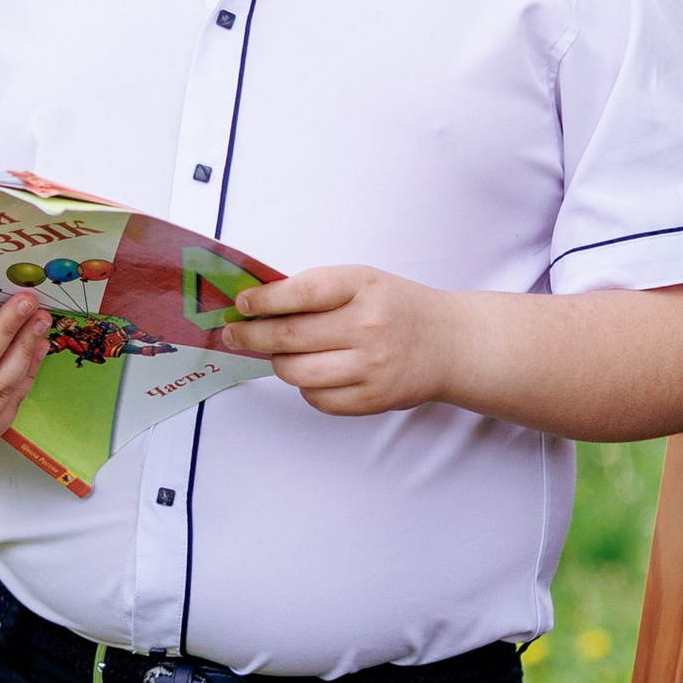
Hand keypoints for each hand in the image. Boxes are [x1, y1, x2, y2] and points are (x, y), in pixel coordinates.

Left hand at [217, 263, 463, 415]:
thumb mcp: (362, 282)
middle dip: (251, 335)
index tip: (242, 305)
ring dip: (278, 362)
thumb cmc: (396, 308)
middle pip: (289, 337)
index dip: (263, 301)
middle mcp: (368, 326)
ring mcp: (370, 366)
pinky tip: (314, 372)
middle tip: (234, 334)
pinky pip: (315, 398)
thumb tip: (257, 306)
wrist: (447, 344)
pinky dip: (305, 386)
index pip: (301, 293)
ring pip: (296, 371)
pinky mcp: (371, 399)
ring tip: (279, 353)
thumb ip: (316, 291)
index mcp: (363, 286)